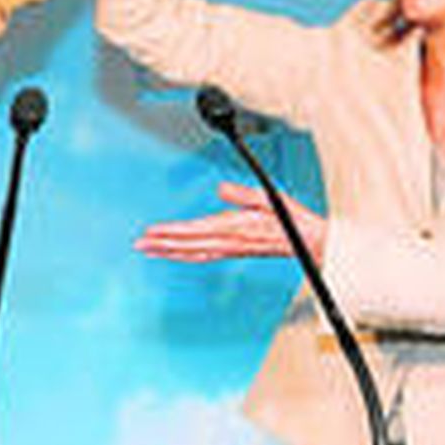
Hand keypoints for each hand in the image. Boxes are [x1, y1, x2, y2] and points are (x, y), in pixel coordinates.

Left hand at [135, 181, 325, 262]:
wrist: (305, 241)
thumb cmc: (289, 219)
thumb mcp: (267, 197)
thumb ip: (241, 193)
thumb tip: (220, 188)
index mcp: (234, 227)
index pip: (195, 230)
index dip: (171, 232)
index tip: (152, 231)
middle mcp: (228, 241)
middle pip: (187, 245)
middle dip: (162, 244)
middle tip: (139, 243)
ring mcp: (229, 249)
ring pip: (192, 253)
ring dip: (168, 252)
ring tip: (148, 250)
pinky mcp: (232, 251)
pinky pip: (202, 256)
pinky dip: (184, 256)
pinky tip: (175, 254)